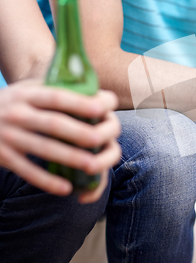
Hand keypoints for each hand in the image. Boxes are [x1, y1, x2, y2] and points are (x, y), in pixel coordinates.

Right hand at [0, 80, 120, 202]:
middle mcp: (16, 113)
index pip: (57, 97)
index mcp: (26, 94)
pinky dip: (46, 181)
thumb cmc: (10, 103)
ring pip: (43, 148)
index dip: (79, 103)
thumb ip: (52, 89)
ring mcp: (7, 136)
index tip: (101, 110)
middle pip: (54, 124)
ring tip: (92, 165)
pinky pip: (26, 170)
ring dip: (69, 157)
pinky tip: (66, 188)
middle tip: (102, 140)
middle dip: (80, 133)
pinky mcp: (2, 156)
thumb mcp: (25, 89)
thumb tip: (94, 90)